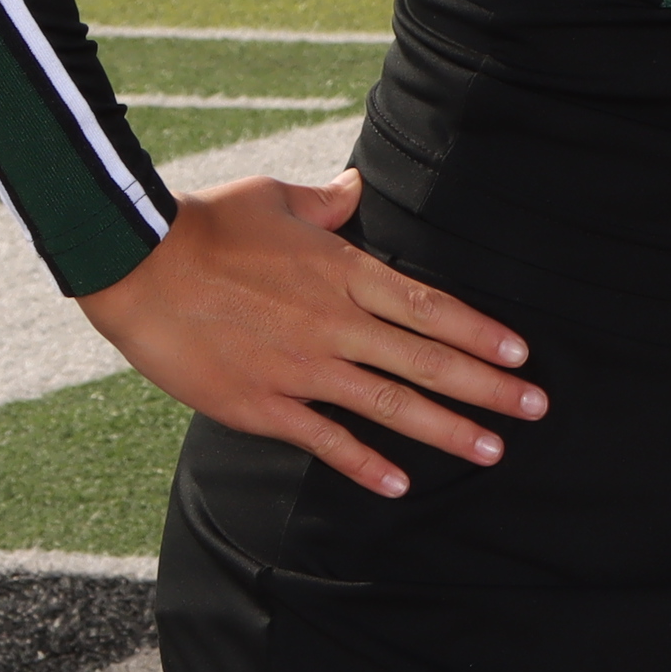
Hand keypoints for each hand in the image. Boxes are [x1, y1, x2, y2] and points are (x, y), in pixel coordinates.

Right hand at [76, 169, 544, 499]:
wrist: (133, 265)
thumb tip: (355, 186)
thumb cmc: (202, 225)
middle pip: (429, 359)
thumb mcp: (273, 198)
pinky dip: (366, 464)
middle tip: (537, 409)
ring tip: (493, 450)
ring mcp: (302, 367)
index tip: (522, 355)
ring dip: (447, 429)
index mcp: (344, 272)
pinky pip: (325, 439)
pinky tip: (400, 485)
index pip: (432, 307)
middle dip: (489, 388)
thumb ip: (324, 202)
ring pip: (391, 402)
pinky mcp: (262, 403)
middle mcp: (335, 323)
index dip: (483, 333)